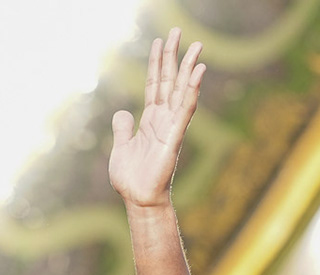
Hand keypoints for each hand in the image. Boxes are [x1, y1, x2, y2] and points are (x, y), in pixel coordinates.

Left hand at [109, 30, 202, 208]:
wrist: (138, 200)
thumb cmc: (131, 178)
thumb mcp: (120, 148)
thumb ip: (123, 128)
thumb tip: (122, 112)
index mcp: (150, 119)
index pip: (155, 84)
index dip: (157, 63)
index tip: (160, 42)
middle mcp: (163, 119)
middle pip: (170, 80)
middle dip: (174, 56)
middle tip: (178, 31)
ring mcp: (171, 126)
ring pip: (182, 90)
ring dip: (189, 68)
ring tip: (197, 46)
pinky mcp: (175, 136)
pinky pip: (185, 109)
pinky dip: (192, 90)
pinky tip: (199, 73)